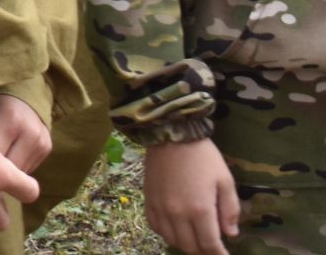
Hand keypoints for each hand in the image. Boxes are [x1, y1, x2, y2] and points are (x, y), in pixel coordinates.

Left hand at [0, 91, 51, 173]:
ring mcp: (42, 141)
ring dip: (4, 172)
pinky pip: (28, 168)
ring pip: (19, 173)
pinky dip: (14, 167)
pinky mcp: (47, 147)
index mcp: (10, 122)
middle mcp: (30, 133)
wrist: (14, 87)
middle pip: (8, 170)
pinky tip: (1, 159)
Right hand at [144, 139, 238, 254]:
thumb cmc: (203, 157)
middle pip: (190, 246)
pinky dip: (167, 233)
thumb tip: (230, 234)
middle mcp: (177, 214)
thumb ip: (230, 210)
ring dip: (185, 244)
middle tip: (212, 246)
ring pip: (172, 239)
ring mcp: (160, 208)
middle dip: (204, 251)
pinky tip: (176, 228)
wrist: (171, 134)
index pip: (210, 245)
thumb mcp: (225, 181)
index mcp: (200, 210)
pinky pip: (155, 226)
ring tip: (195, 239)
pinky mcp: (148, 200)